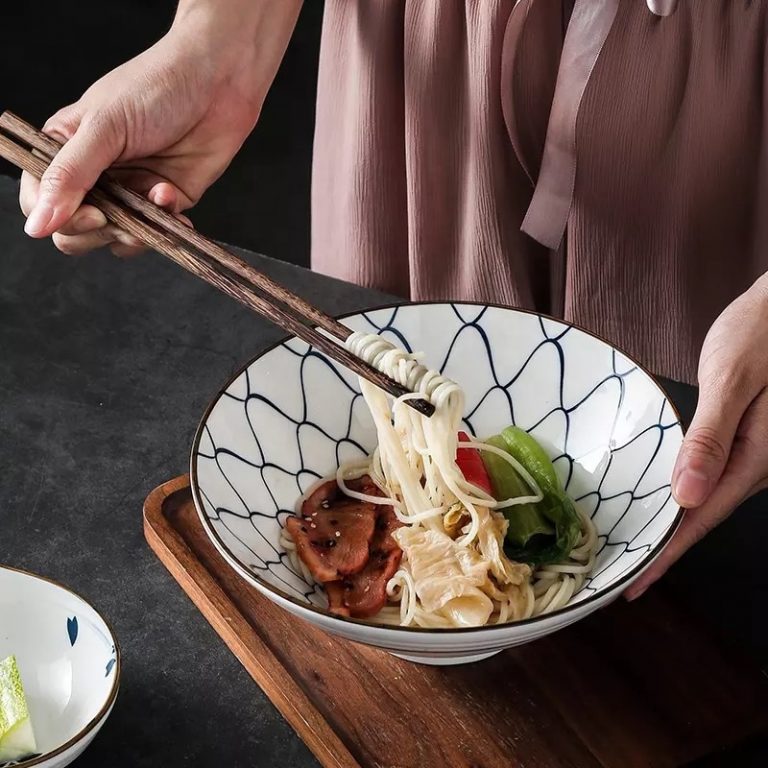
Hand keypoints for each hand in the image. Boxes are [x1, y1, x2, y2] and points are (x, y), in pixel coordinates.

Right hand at [19, 1, 300, 255]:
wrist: (219, 82)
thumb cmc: (157, 87)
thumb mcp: (104, 127)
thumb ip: (70, 176)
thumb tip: (37, 225)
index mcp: (65, 151)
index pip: (40, 202)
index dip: (57, 218)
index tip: (89, 214)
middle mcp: (95, 176)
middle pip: (75, 231)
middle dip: (95, 232)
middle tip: (113, 217)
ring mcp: (131, 191)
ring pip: (116, 240)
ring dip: (132, 233)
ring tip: (148, 203)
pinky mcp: (166, 201)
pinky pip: (156, 233)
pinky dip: (164, 225)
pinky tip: (171, 196)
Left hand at [625, 278, 767, 599]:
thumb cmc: (763, 330)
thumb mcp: (733, 379)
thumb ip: (710, 438)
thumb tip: (686, 496)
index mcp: (758, 456)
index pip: (702, 517)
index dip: (666, 554)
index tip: (635, 586)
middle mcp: (760, 462)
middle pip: (704, 515)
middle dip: (664, 548)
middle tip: (624, 575)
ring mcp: (756, 452)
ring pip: (708, 497)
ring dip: (672, 523)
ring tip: (636, 545)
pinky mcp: (747, 438)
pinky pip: (711, 474)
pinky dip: (683, 492)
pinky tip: (664, 498)